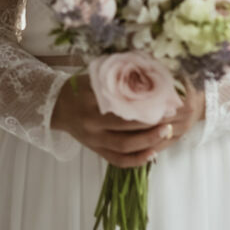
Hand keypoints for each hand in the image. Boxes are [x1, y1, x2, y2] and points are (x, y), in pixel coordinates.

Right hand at [51, 76, 205, 167]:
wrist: (58, 107)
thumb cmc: (80, 89)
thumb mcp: (94, 78)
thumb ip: (116, 77)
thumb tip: (149, 69)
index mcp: (90, 101)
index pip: (121, 105)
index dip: (144, 104)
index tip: (164, 100)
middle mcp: (91, 123)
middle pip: (125, 127)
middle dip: (151, 124)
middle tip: (171, 117)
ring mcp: (93, 140)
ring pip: (123, 146)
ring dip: (148, 142)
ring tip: (167, 132)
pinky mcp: (96, 151)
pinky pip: (117, 160)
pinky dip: (136, 160)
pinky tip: (153, 154)